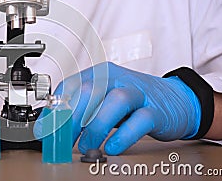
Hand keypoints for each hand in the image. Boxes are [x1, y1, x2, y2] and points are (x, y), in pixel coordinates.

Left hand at [34, 62, 200, 154]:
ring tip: (87, 146)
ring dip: (96, 127)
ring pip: (115, 101)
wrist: (176, 100)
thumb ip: (82, 109)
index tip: (45, 129)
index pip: (71, 85)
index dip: (55, 108)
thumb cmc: (133, 102)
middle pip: (90, 91)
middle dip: (73, 118)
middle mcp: (118, 79)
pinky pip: (140, 120)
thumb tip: (53, 126)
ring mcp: (138, 93)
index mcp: (100, 74)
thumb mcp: (104, 100)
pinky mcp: (156, 111)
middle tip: (64, 140)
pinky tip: (111, 147)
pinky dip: (124, 135)